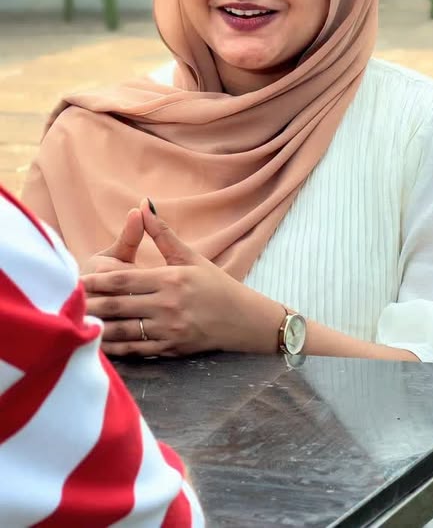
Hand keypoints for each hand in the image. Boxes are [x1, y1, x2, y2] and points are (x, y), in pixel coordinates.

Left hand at [82, 200, 284, 356]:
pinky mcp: (172, 348)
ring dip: (99, 329)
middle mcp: (168, 305)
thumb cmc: (215, 284)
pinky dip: (117, 349)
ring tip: (77, 325)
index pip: (124, 281)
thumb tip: (144, 205)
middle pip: (119, 306)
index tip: (78, 280)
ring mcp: (169, 329)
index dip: (98, 282)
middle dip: (91, 306)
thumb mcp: (190, 256)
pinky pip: (137, 350)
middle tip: (67, 304)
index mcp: (170, 279)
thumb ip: (163, 233)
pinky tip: (101, 346)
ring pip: (125, 331)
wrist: (243, 319)